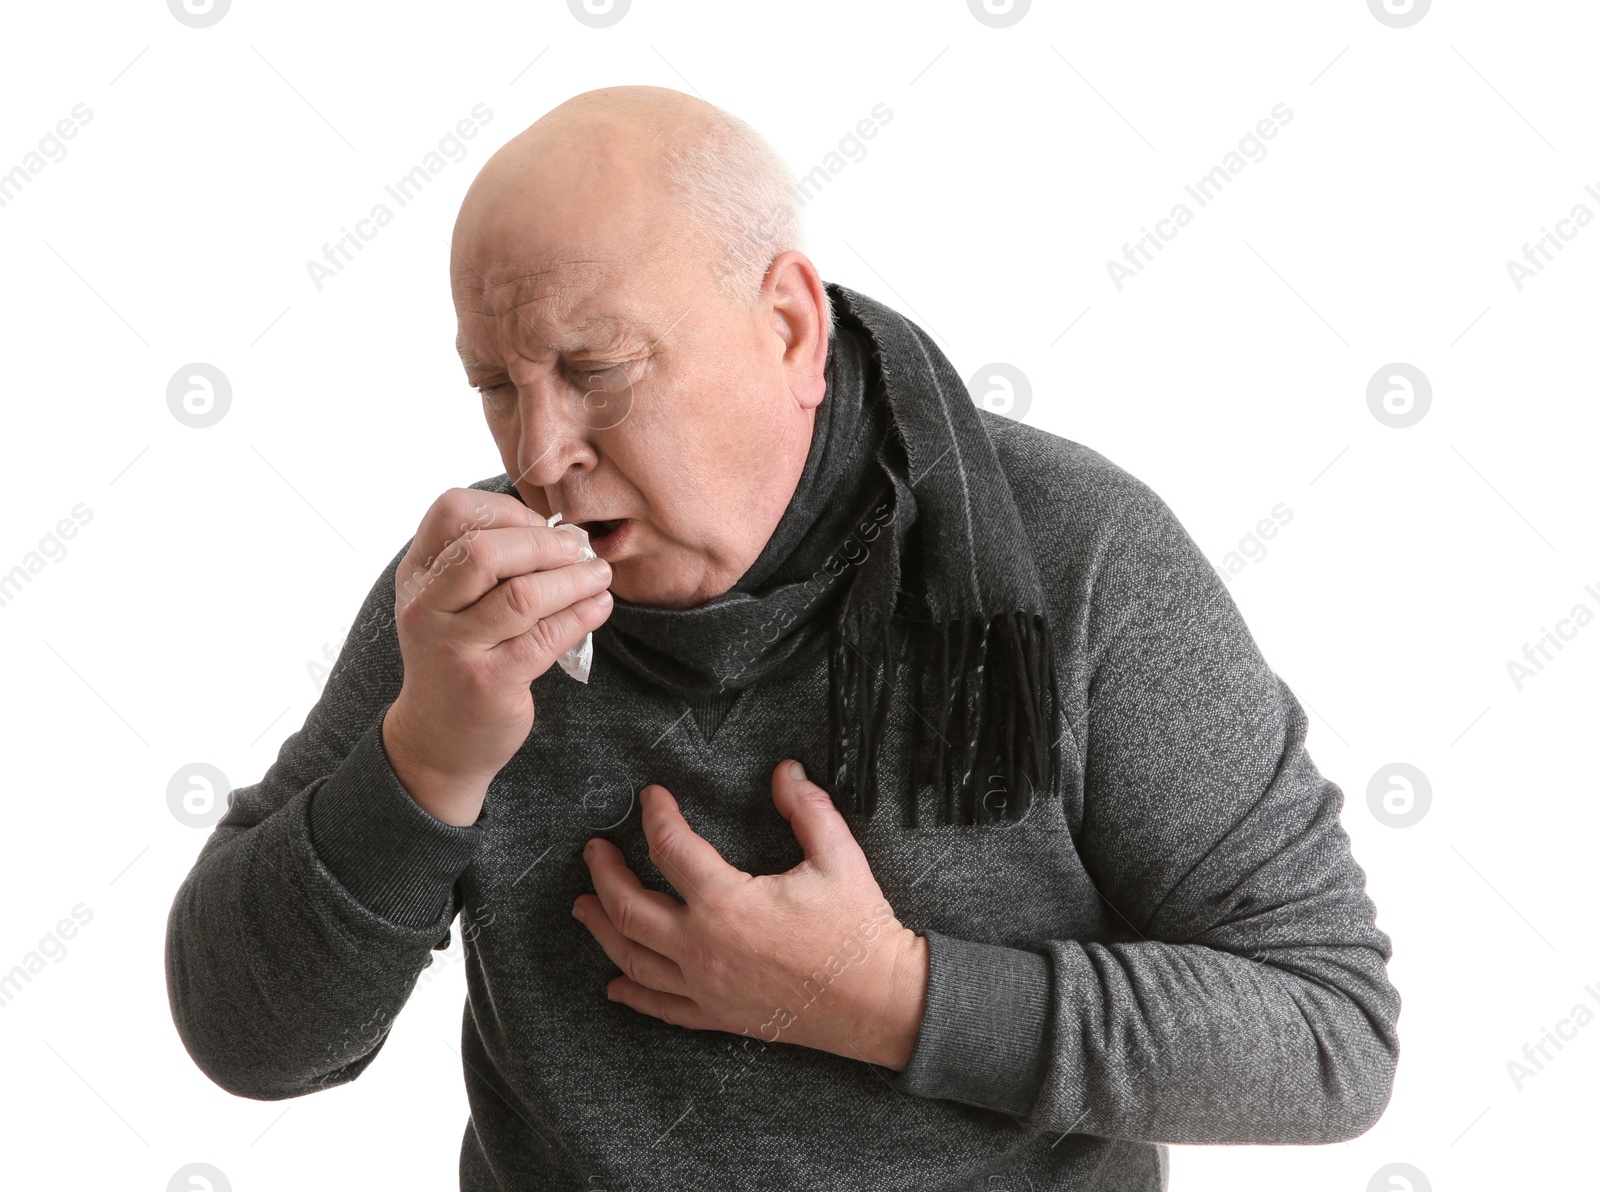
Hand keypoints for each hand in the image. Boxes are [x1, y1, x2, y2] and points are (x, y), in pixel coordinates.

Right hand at [382, 488, 613, 824]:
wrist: (437, 740)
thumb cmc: (458, 659)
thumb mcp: (451, 605)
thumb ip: (486, 566)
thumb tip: (561, 534)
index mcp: (418, 575)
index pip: (452, 511)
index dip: (507, 510)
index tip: (542, 527)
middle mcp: (427, 607)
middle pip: (485, 550)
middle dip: (544, 543)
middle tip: (578, 549)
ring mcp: (455, 647)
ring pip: (522, 595)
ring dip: (574, 579)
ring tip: (599, 575)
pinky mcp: (489, 682)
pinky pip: (545, 638)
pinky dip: (581, 615)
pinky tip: (599, 607)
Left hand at [572, 759, 929, 1069]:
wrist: (880, 1000)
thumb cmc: (858, 929)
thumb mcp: (837, 856)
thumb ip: (806, 808)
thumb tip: (785, 770)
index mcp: (726, 902)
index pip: (671, 849)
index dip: (656, 817)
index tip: (651, 797)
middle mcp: (703, 947)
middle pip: (630, 907)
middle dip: (605, 875)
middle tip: (593, 851)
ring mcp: (706, 986)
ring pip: (633, 958)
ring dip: (602, 928)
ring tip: (582, 907)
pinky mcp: (718, 1014)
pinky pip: (662, 1007)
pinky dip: (634, 994)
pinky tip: (615, 985)